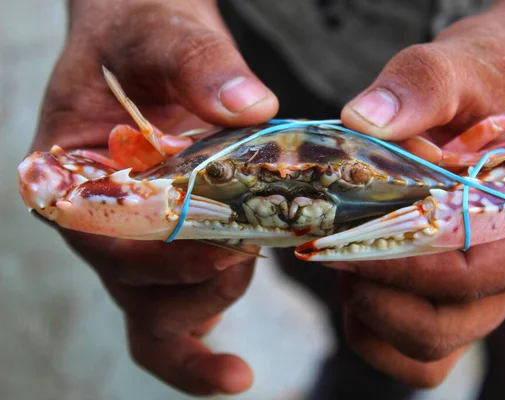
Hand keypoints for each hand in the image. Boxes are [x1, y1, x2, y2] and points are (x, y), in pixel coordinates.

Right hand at [32, 0, 277, 394]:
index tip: (229, 247)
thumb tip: (251, 105)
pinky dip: (199, 350)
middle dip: (201, 282)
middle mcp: (95, 228)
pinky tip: (233, 370)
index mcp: (70, 181)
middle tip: (255, 252)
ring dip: (212, 301)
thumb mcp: (158, 34)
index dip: (166, 256)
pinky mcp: (167, 258)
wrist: (146, 51)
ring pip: (158, 315)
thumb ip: (195, 62)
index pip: (106, 240)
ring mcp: (131, 249)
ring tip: (258, 262)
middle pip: (137, 289)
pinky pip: (174, 320)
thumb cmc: (137, 42)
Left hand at [336, 0, 504, 386]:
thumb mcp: (464, 65)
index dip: (392, 267)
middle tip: (329, 253)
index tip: (334, 244)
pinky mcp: (465, 289)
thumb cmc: (504, 74)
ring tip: (345, 263)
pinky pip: (423, 341)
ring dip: (374, 316)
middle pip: (442, 325)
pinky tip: (357, 278)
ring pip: (429, 345)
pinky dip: (381, 324)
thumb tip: (361, 118)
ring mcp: (495, 288)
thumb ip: (420, 87)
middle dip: (374, 296)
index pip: (464, 276)